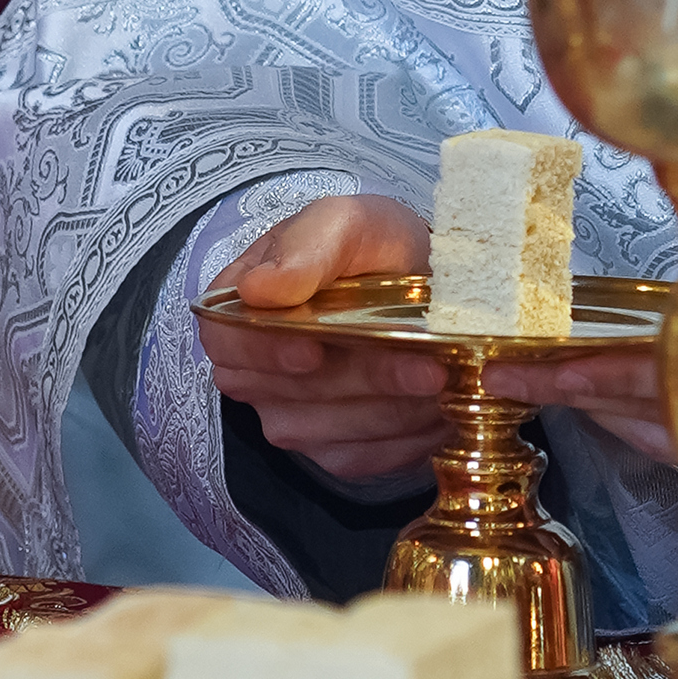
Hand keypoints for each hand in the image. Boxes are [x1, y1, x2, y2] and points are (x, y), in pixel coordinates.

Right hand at [196, 194, 443, 482]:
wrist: (424, 279)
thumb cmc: (373, 247)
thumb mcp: (348, 222)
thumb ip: (309, 246)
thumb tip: (260, 287)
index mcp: (242, 310)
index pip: (227, 343)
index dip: (265, 354)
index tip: (314, 350)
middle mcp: (256, 374)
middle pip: (294, 395)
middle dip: (366, 380)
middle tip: (429, 366)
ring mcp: (294, 418)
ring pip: (338, 430)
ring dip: (399, 408)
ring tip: (450, 376)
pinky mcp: (337, 451)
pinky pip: (368, 456)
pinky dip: (412, 434)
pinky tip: (443, 405)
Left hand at [531, 229, 677, 496]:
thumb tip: (656, 278)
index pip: (669, 370)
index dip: (583, 369)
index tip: (519, 363)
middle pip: (655, 419)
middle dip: (575, 392)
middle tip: (508, 368)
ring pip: (667, 448)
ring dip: (604, 412)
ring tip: (547, 377)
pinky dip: (650, 429)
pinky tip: (616, 401)